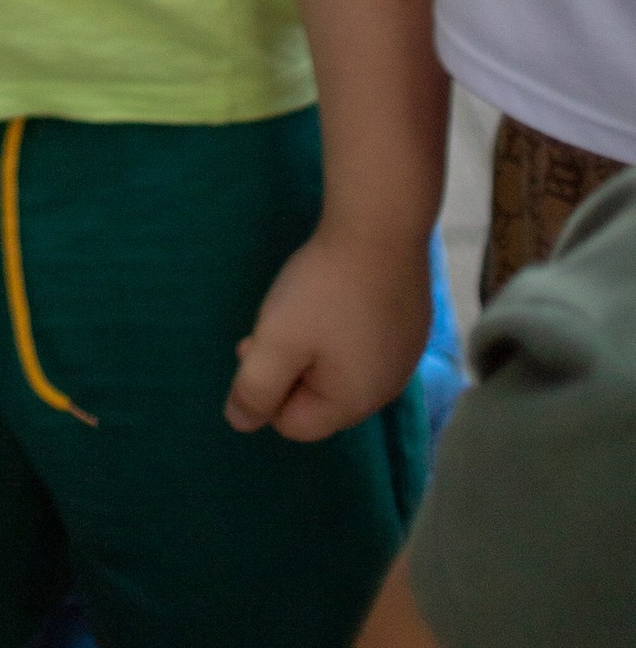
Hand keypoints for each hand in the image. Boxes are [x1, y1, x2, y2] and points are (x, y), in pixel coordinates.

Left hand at [226, 221, 430, 443]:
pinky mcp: (411, 324)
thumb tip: (239, 422)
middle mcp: (387, 389)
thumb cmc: (324, 288)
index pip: (296, 424)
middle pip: (322, 397)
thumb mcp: (276, 340)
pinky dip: (344, 327)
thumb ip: (254, 388)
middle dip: (288, 367)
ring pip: (343, 368)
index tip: (255, 345)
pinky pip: (365, 343)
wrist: (381, 226)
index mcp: (355, 402)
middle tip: (270, 324)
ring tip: (300, 304)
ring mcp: (405, 355)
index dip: (266, 390)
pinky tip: (337, 292)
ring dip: (314, 346)